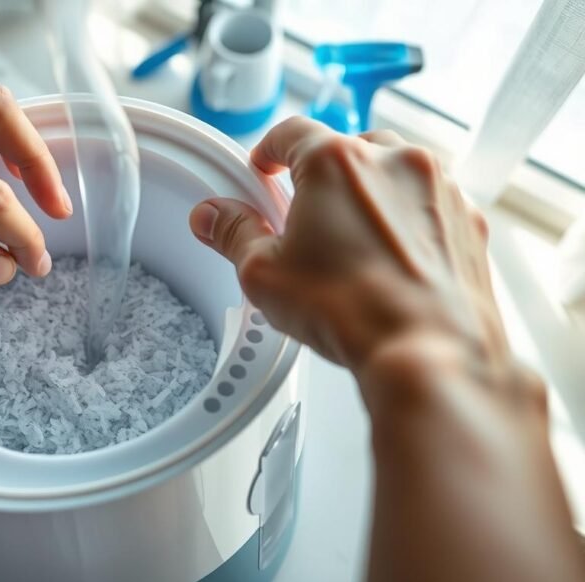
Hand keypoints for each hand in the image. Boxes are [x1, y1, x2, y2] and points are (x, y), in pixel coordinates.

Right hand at [189, 117, 507, 378]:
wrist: (428, 349)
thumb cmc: (350, 310)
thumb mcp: (265, 274)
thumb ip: (234, 234)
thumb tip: (213, 217)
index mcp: (336, 161)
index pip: (291, 131)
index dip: (270, 149)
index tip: (265, 165)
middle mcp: (394, 160)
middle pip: (346, 148)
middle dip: (323, 176)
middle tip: (306, 216)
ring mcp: (439, 186)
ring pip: (393, 172)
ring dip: (370, 193)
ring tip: (352, 241)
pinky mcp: (468, 218)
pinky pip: (430, 203)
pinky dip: (409, 219)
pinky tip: (392, 258)